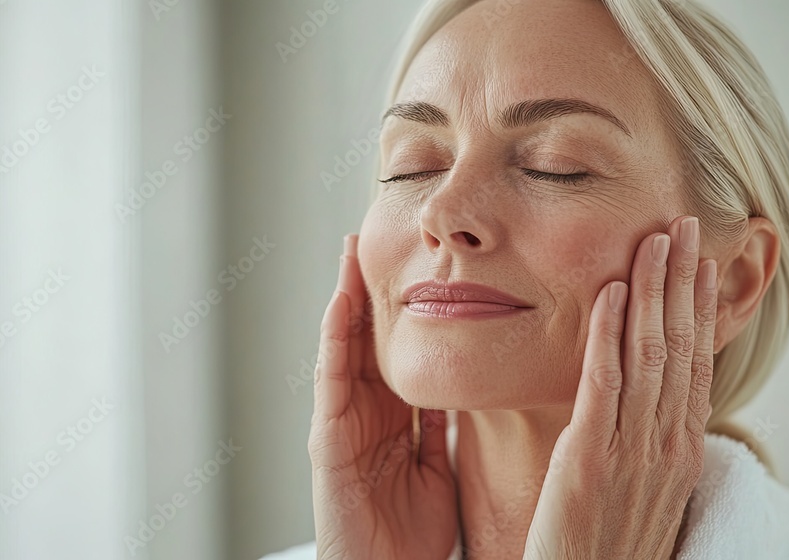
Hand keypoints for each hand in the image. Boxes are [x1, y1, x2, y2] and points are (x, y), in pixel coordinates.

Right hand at [309, 234, 458, 559]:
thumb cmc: (410, 535)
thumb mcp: (438, 469)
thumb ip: (441, 430)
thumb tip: (460, 393)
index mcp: (395, 420)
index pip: (396, 352)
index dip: (402, 311)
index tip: (414, 267)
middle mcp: (366, 414)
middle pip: (367, 339)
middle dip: (369, 291)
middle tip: (373, 239)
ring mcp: (343, 422)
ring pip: (344, 348)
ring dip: (346, 299)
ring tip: (351, 252)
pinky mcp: (327, 438)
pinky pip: (332, 379)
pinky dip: (335, 339)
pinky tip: (341, 303)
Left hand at [524, 216, 716, 559]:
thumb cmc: (610, 547)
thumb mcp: (645, 490)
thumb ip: (647, 440)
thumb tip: (644, 398)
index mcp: (680, 450)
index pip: (697, 363)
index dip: (700, 308)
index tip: (702, 262)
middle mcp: (666, 444)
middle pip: (680, 347)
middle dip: (683, 282)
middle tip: (686, 226)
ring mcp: (633, 451)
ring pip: (650, 355)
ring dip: (653, 292)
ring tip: (655, 240)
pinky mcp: (590, 460)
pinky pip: (603, 385)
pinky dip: (608, 334)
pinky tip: (610, 293)